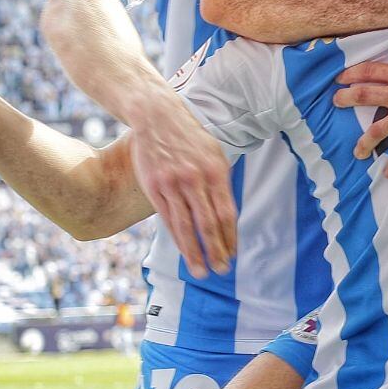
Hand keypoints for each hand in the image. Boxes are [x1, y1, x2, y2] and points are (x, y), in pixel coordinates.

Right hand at [126, 92, 237, 279]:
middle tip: (221, 270)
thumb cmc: (190, 137)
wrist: (157, 117)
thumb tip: (227, 214)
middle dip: (216, 250)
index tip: (232, 254)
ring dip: (195, 252)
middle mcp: (195, 179)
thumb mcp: (214, 154)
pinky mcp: (154, 187)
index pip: (226, 213)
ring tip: (201, 271)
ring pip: (186, 226)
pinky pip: (168, 219)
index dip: (230, 237)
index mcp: (216, 171)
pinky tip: (183, 251)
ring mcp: (173, 184)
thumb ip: (221, 183)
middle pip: (208, 223)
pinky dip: (177, 238)